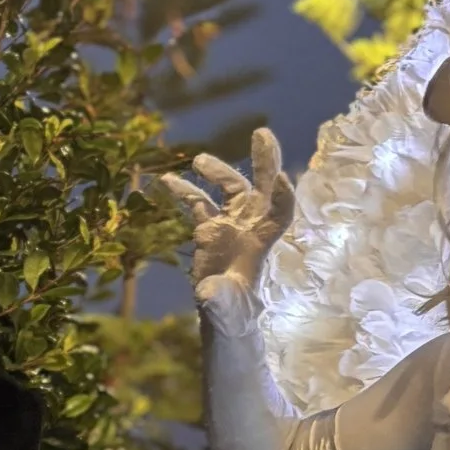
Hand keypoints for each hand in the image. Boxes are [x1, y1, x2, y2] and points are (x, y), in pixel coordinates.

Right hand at [161, 128, 296, 311]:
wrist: (222, 315)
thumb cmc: (233, 313)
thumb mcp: (228, 310)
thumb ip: (220, 300)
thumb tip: (208, 292)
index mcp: (263, 242)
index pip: (280, 213)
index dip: (283, 196)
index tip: (280, 178)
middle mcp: (251, 226)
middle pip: (263, 187)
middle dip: (266, 161)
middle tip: (262, 134)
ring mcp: (230, 224)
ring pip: (231, 188)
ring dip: (219, 170)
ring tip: (199, 160)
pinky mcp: (209, 228)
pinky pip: (198, 202)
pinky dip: (184, 190)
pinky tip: (166, 178)